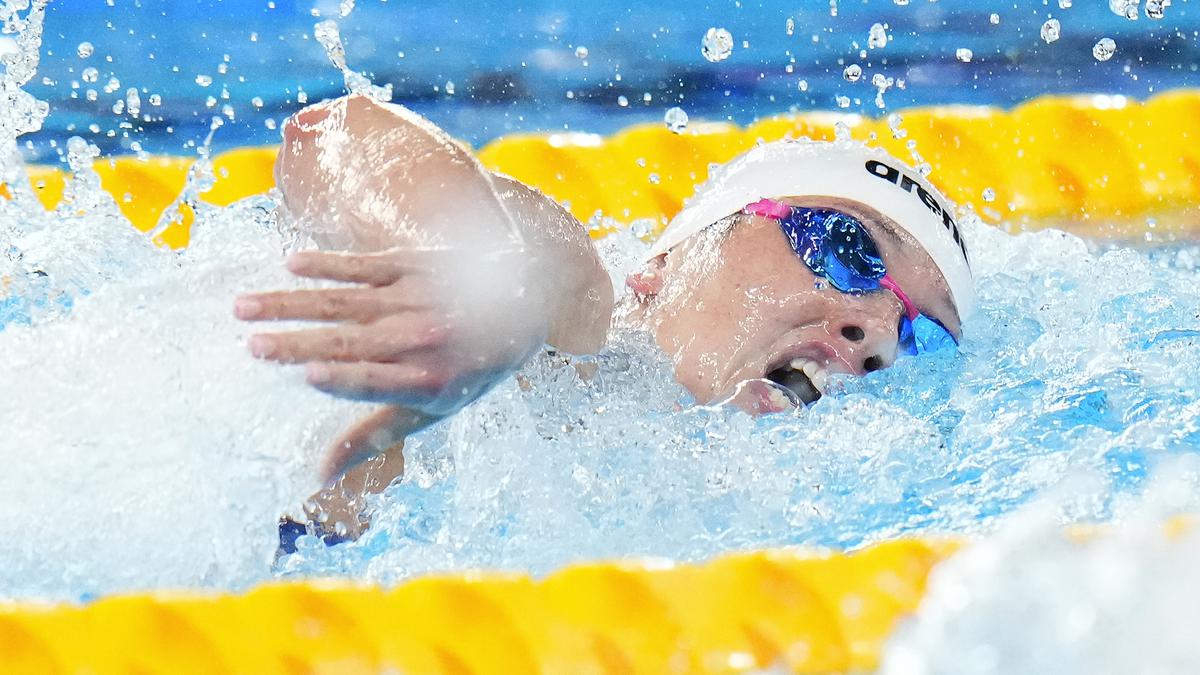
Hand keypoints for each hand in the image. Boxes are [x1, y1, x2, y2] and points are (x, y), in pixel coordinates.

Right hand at [236, 244, 548, 418]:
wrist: (523, 304)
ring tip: (245, 306)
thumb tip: (317, 477)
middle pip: (351, 342)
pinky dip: (328, 264)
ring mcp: (417, 299)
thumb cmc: (464, 370)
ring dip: (294, 302)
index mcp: (429, 382)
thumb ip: (372, 438)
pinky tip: (290, 264)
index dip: (346, 379)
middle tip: (250, 346)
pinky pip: (363, 265)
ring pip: (345, 302)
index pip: (379, 382)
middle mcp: (423, 339)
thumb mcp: (430, 411)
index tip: (307, 375)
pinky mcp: (414, 264)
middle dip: (299, 343)